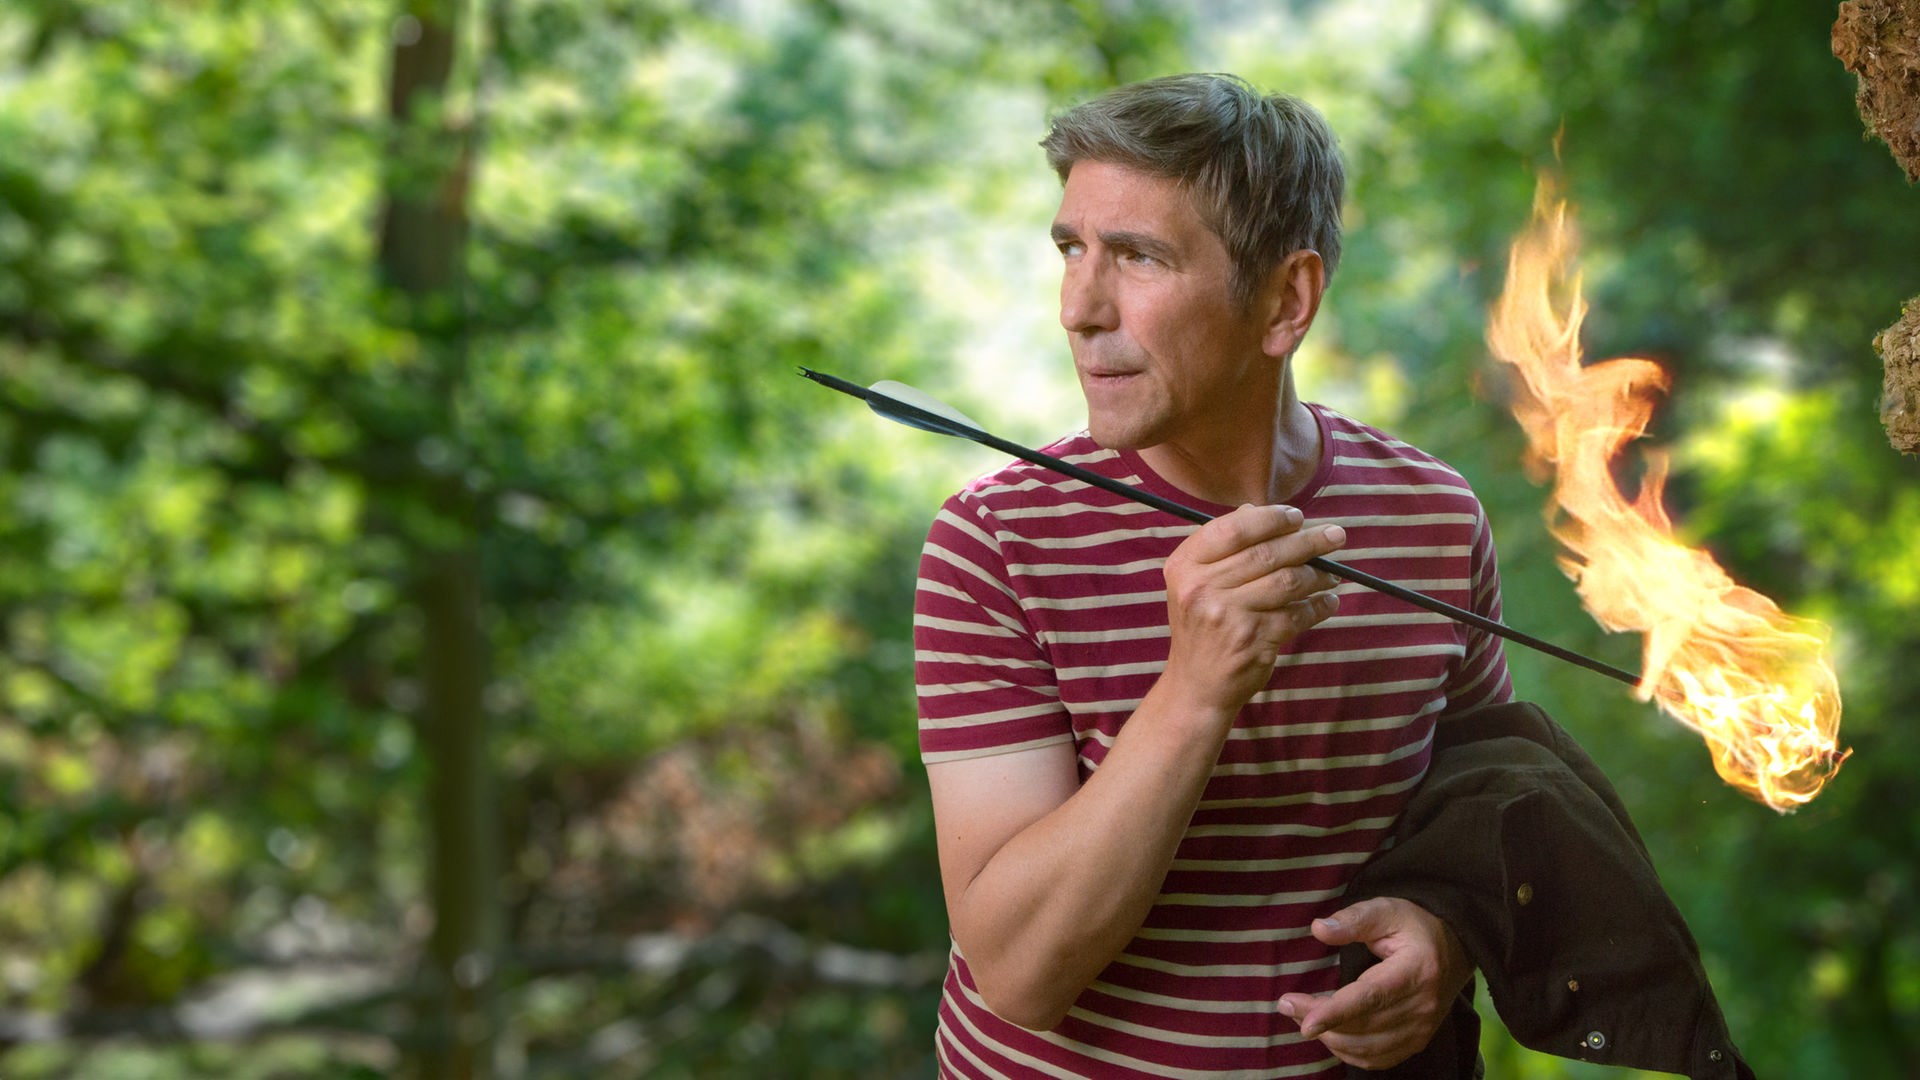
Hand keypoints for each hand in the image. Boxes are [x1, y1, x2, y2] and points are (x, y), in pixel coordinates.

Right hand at [1160, 504, 1345, 714]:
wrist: (1196, 684)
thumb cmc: (1203, 625)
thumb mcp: (1196, 583)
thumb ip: (1222, 547)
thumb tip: (1255, 509)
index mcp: (1185, 566)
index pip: (1233, 529)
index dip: (1270, 519)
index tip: (1297, 517)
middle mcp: (1201, 588)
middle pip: (1266, 553)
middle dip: (1308, 541)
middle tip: (1336, 535)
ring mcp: (1228, 616)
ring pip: (1288, 582)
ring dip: (1318, 575)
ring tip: (1332, 574)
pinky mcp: (1253, 641)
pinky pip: (1298, 615)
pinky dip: (1319, 606)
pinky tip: (1328, 602)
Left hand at [1277, 897, 1472, 1070]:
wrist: (1455, 950)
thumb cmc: (1414, 927)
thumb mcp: (1387, 910)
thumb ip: (1353, 919)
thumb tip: (1318, 929)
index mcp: (1416, 970)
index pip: (1371, 997)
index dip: (1336, 1013)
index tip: (1305, 1023)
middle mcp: (1423, 1006)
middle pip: (1363, 1025)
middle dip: (1319, 1020)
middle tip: (1288, 1003)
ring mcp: (1422, 1029)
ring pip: (1366, 1048)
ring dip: (1329, 1037)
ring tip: (1303, 1013)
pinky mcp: (1417, 1042)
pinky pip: (1376, 1059)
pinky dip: (1347, 1051)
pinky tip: (1330, 1033)